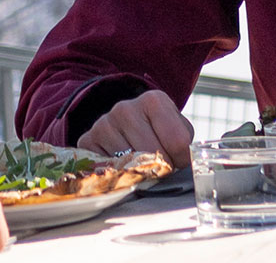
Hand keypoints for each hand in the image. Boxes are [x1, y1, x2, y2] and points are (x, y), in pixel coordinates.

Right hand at [75, 89, 195, 165]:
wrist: (123, 127)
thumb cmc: (156, 132)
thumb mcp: (177, 130)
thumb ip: (185, 145)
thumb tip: (188, 169)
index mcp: (153, 100)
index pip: (178, 142)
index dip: (182, 159)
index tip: (177, 159)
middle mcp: (125, 108)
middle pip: (154, 155)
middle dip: (161, 169)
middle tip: (159, 167)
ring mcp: (103, 125)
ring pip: (131, 165)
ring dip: (140, 174)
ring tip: (140, 166)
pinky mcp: (87, 142)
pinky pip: (109, 170)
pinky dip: (119, 175)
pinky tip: (123, 168)